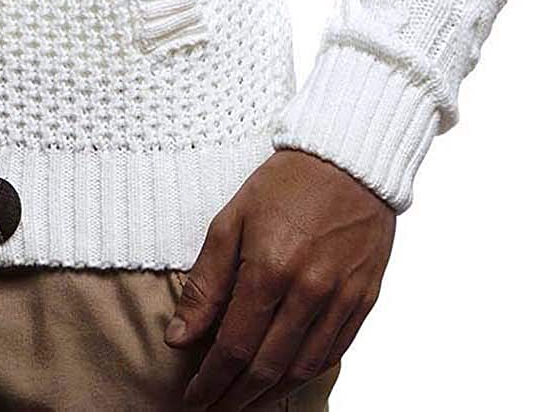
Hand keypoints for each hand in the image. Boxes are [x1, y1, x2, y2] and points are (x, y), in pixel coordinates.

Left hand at [165, 148, 394, 409]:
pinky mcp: (364, 299)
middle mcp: (308, 291)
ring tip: (244, 404)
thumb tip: (179, 336)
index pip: (233, 346)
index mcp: (269, 269)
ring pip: (302, 369)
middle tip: (213, 410)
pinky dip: (306, 374)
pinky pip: (334, 354)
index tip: (193, 398)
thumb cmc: (282, 184)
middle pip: (266, 367)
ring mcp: (341, 298)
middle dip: (235, 397)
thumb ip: (205, 282)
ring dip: (268, 395)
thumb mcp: (230, 220)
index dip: (210, 381)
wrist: (347, 158)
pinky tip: (285, 380)